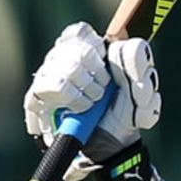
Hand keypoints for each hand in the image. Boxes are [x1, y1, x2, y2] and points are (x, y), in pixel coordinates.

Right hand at [23, 21, 160, 180]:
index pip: (80, 33)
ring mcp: (49, 76)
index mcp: (88, 50)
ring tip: (91, 104)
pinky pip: (52, 88)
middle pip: (75, 49)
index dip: (95, 48)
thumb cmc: (124, 115)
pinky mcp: (38, 98)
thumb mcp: (142, 93)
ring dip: (86, 90)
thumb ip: (139, 66)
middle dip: (98, 75)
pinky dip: (73, 101)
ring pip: (65, 67)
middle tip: (103, 91)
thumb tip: (121, 45)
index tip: (107, 67)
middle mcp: (64, 59)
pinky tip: (78, 109)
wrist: (110, 147)